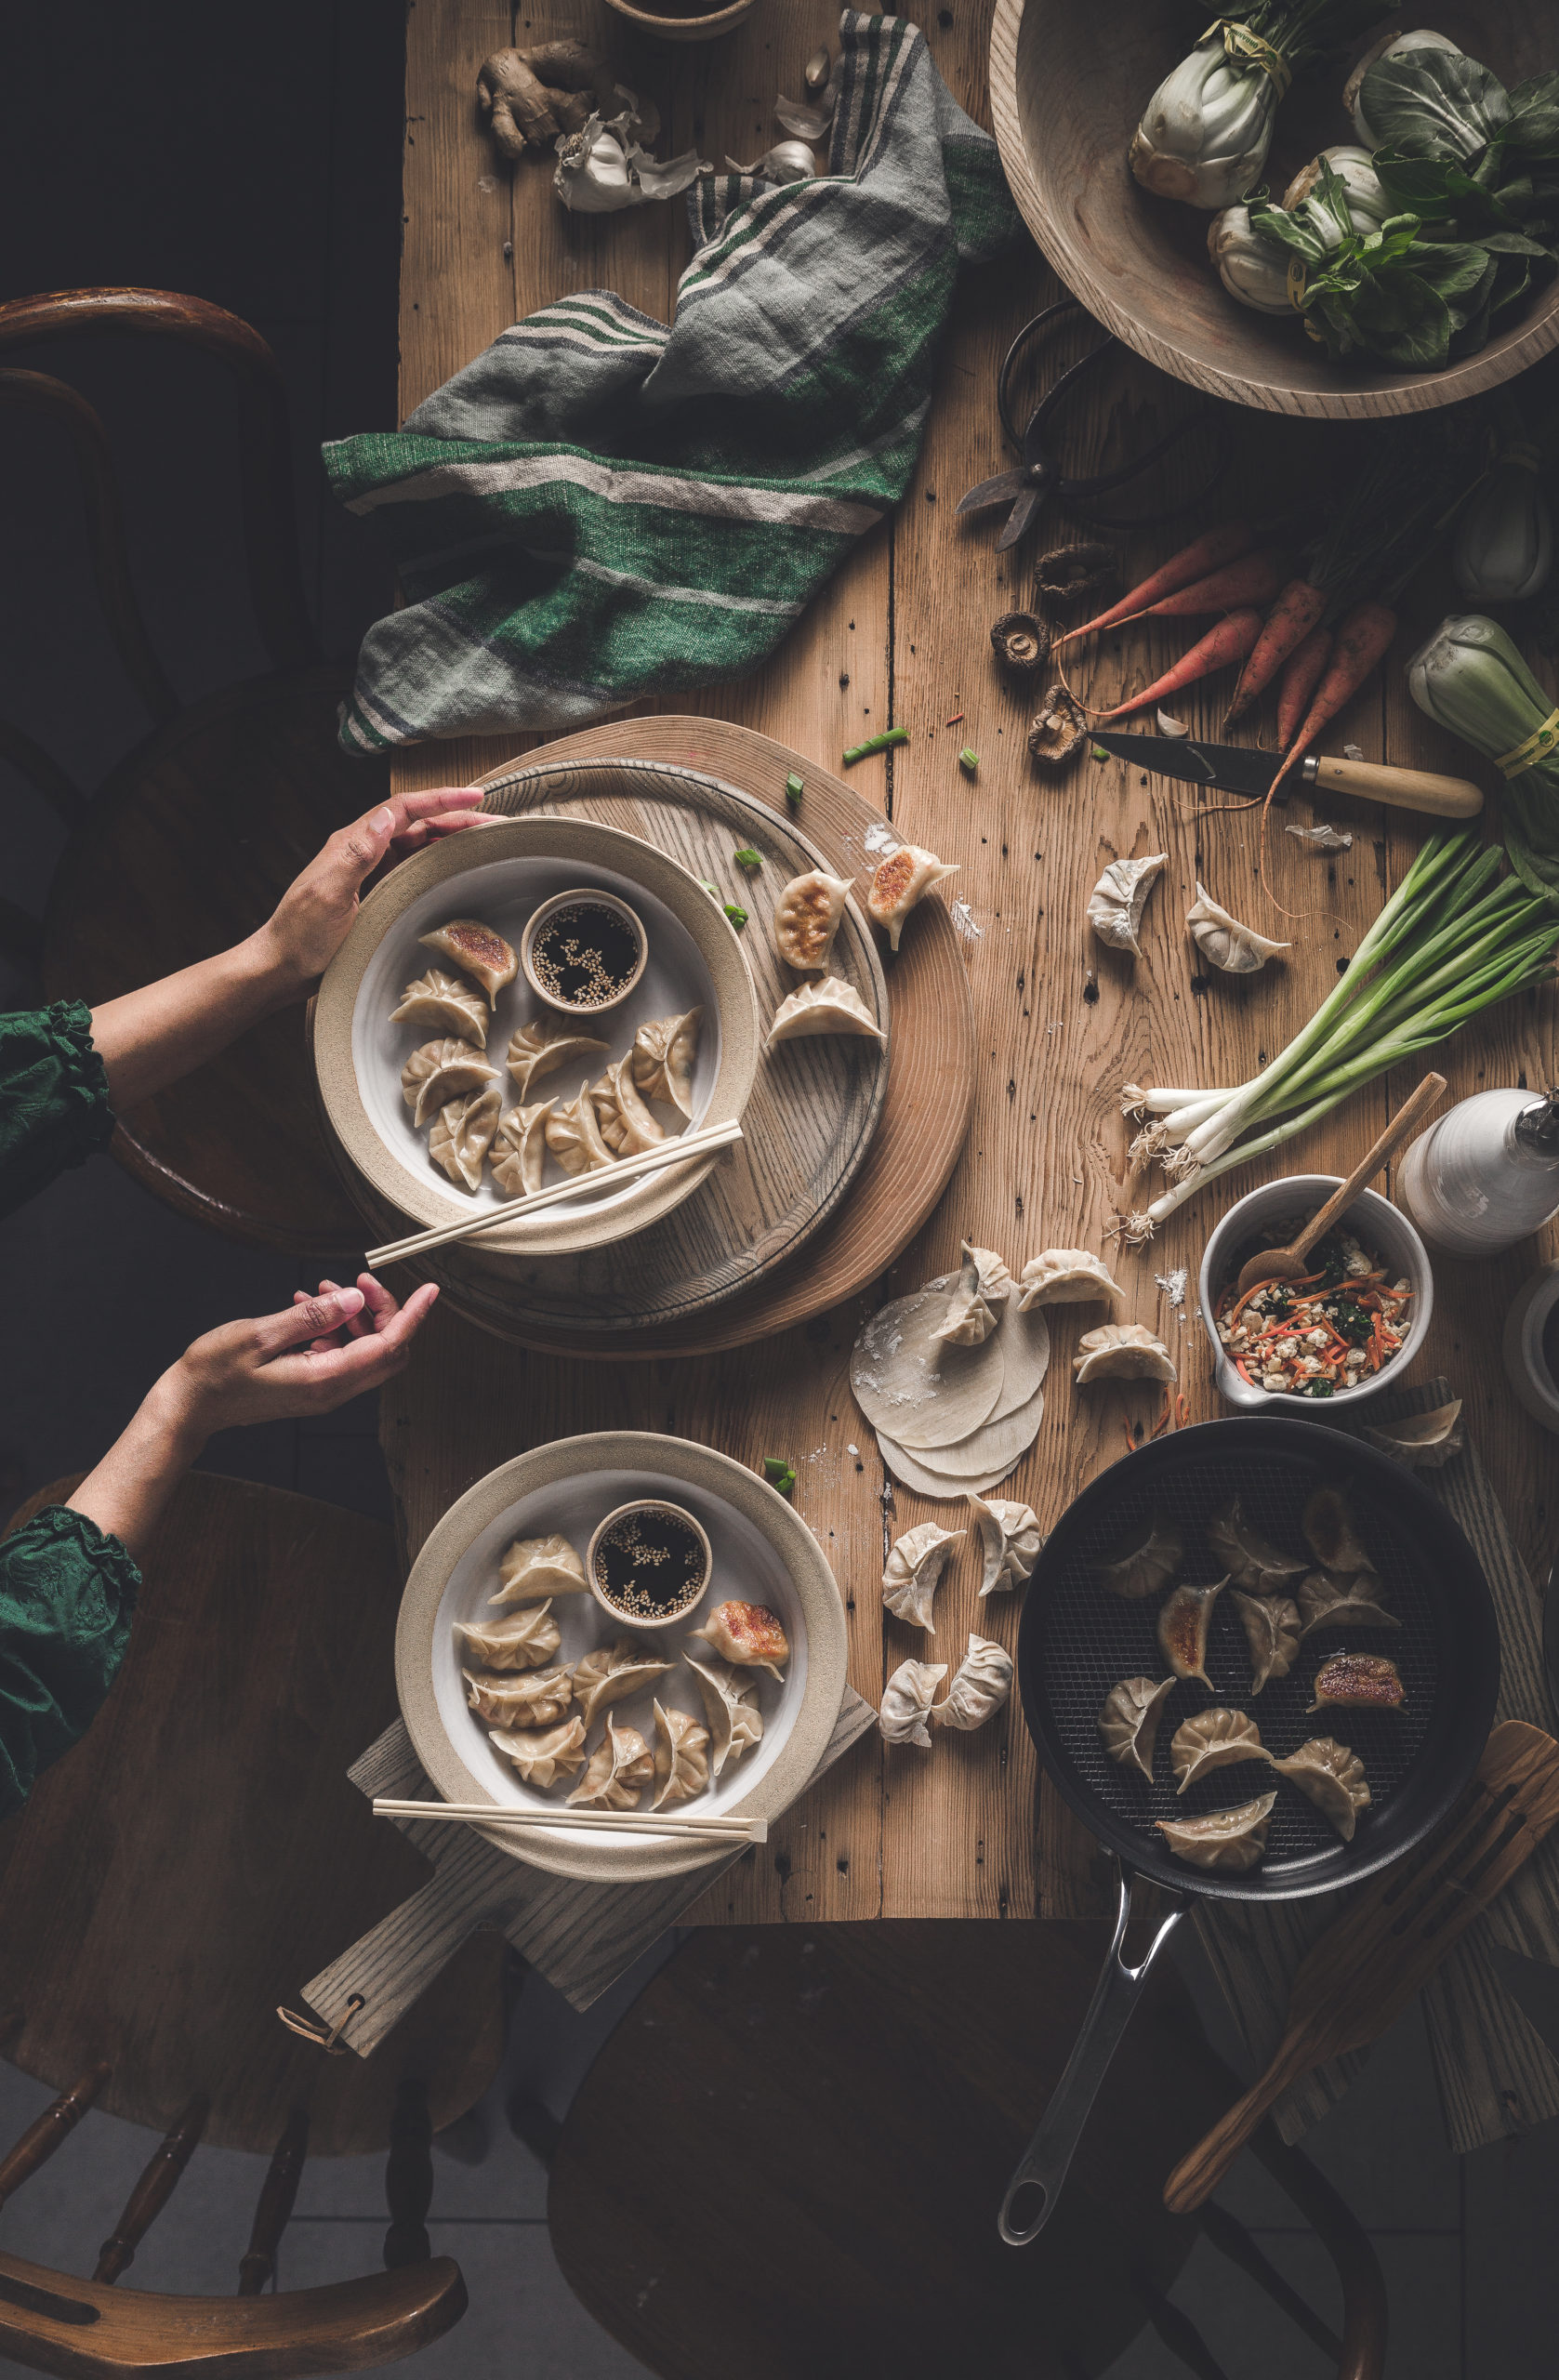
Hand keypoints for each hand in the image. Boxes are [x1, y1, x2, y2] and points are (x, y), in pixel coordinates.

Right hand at [153, 1275, 439, 1445]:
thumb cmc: (214, 1374)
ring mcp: (323, 1391)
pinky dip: (334, 1327)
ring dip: (354, 1315)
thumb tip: (353, 1300)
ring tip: (321, 1288)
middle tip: (359, 1280)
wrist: (189, 1407)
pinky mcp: (311, 1387)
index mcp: (325, 1379)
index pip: (390, 1346)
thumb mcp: (260, 1334)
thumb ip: (312, 1317)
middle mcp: (332, 1391)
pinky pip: (341, 1355)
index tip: (430, 1291)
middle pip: (386, 1350)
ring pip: (365, 1350)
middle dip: (383, 1310)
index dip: (413, 1316)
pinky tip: (307, 1306)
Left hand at [258, 788, 487, 987]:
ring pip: (418, 845)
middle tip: (495, 824)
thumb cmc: (300, 936)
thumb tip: (384, 818)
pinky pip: (413, 870)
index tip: (475, 796)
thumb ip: (356, 855)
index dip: (441, 799)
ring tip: (484, 841)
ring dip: (451, 839)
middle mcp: (363, 852)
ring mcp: (370, 873)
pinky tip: (455, 869)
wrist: (281, 968)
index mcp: (352, 844)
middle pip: (417, 824)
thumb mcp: (327, 894)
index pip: (402, 809)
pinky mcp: (375, 893)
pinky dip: (438, 863)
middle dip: (456, 818)